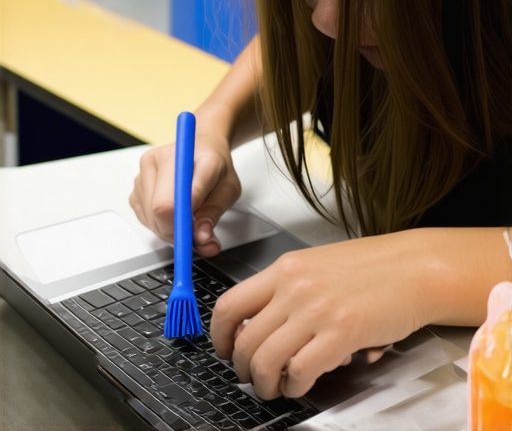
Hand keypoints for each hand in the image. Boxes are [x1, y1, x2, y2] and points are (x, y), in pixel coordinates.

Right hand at [129, 133, 241, 256]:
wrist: (202, 149)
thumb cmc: (215, 167)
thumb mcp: (228, 189)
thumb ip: (214, 213)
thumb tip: (201, 237)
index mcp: (182, 157)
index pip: (170, 200)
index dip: (181, 225)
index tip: (194, 238)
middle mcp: (156, 161)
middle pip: (156, 212)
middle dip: (178, 231)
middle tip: (197, 233)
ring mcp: (142, 174)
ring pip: (150, 218)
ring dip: (170, 229)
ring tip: (189, 218)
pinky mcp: (136, 188)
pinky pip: (144, 218)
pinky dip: (160, 225)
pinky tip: (175, 213)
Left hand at [210, 231, 430, 399]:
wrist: (414, 267)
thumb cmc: (371, 267)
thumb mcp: (317, 266)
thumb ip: (287, 291)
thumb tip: (266, 327)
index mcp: (285, 269)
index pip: (229, 304)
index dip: (219, 335)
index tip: (224, 349)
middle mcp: (294, 287)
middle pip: (244, 339)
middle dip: (242, 368)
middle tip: (251, 376)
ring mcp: (315, 310)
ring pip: (265, 359)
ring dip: (263, 383)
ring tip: (273, 388)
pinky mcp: (341, 333)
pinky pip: (300, 371)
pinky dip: (294, 387)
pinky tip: (300, 385)